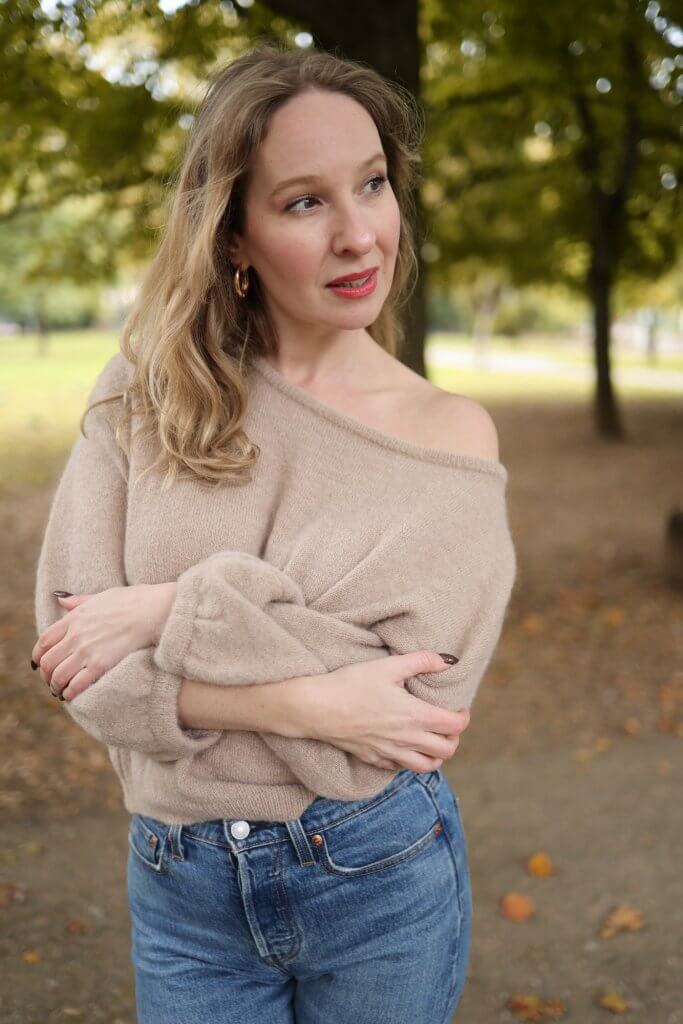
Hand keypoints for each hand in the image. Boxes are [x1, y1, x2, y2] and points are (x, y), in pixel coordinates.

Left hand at [31, 582, 176, 699]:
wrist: (153, 610)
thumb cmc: (133, 601)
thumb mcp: (101, 596)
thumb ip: (79, 601)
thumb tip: (61, 598)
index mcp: (74, 618)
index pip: (44, 641)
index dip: (38, 656)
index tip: (39, 664)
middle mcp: (76, 635)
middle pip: (47, 661)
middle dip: (46, 675)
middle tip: (51, 682)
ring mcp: (86, 650)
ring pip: (58, 676)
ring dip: (55, 687)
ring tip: (60, 691)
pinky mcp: (100, 664)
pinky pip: (76, 684)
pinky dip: (70, 693)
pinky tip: (71, 695)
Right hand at [291, 650, 470, 771]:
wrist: (317, 707)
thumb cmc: (351, 684)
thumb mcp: (388, 666)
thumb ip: (421, 661)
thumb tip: (446, 660)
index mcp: (415, 716)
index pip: (454, 726)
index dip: (463, 718)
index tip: (459, 708)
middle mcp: (407, 739)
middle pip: (446, 750)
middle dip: (454, 738)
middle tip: (447, 724)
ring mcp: (390, 753)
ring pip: (427, 766)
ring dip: (437, 755)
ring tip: (433, 740)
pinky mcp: (374, 759)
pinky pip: (402, 769)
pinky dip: (412, 761)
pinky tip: (407, 747)